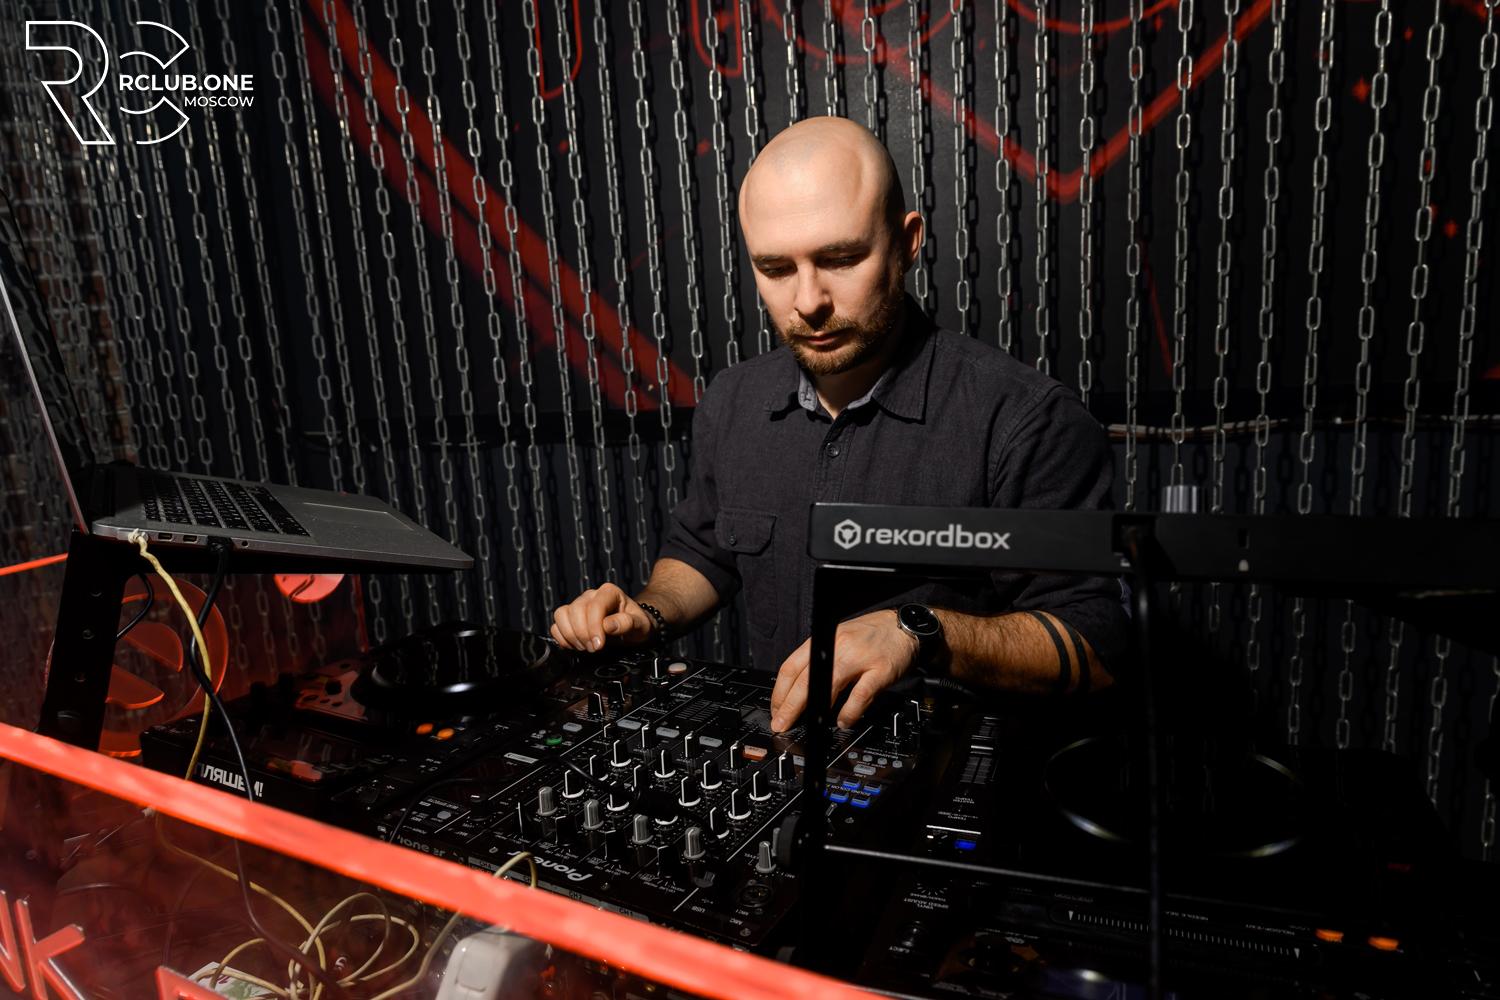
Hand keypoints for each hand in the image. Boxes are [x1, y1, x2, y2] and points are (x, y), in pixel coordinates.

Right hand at [551, 583, 655, 651]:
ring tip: (585, 647)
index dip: (594, 627)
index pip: (594, 606)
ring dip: (571, 635)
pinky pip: (556, 625)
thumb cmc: (637, 624)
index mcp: (609, 592)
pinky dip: (562, 638)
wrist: (632, 628)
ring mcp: (578, 605)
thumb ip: (627, 623)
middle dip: (582, 634)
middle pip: (575, 610)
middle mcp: (591, 595)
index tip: (599, 644)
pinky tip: (576, 646)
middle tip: (594, 648)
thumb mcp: (640, 625)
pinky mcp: (569, 618)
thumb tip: (607, 626)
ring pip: (561, 615)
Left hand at [768, 609, 919, 731]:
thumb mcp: (839, 640)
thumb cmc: (872, 635)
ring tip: (808, 726)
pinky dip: (849, 712)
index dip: (780, 692)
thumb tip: (801, 689)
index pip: (791, 667)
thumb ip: (821, 660)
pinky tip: (844, 721)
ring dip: (813, 711)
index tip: (776, 708)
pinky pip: (859, 696)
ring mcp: (858, 658)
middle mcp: (837, 647)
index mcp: (824, 641)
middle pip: (805, 680)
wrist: (904, 626)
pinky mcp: (879, 670)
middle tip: (781, 723)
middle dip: (789, 706)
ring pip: (827, 687)